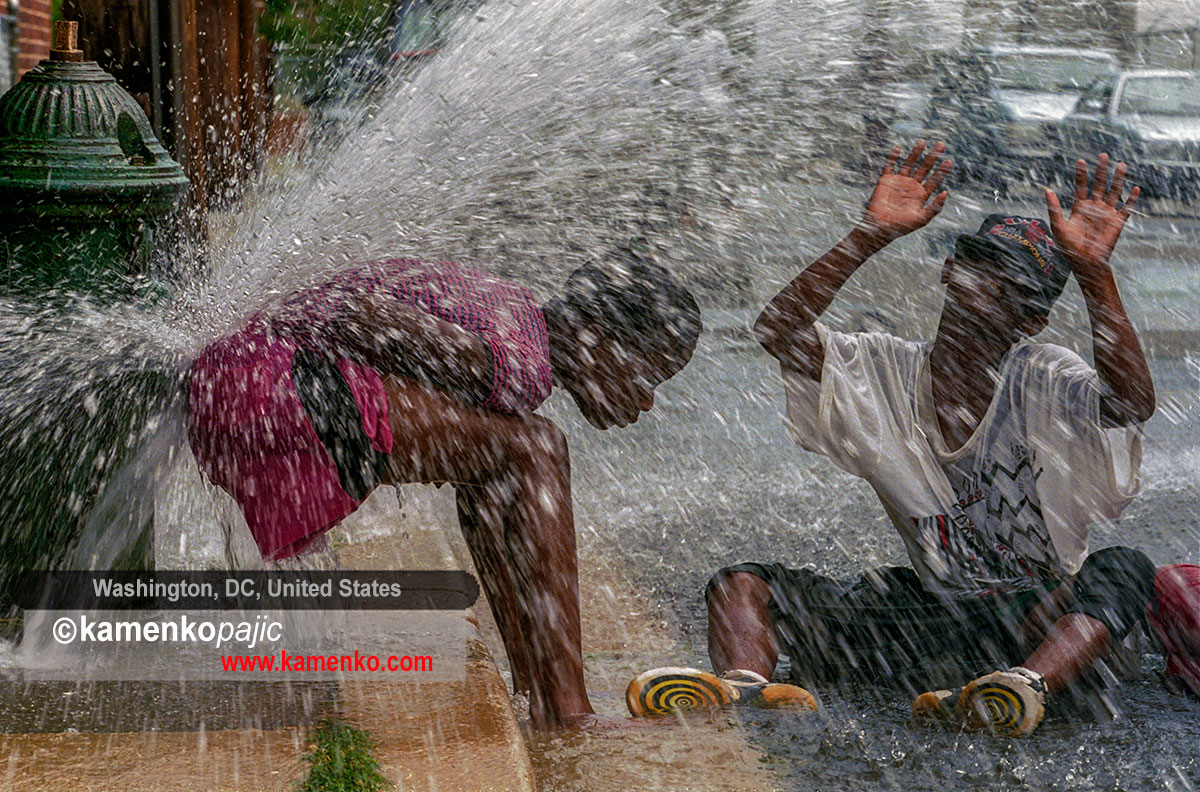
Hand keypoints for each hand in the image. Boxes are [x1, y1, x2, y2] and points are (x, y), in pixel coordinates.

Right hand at [860, 140, 952, 239]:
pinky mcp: (886, 180)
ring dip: (916, 153)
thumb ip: (935, 207)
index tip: (949, 161)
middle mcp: (911, 186)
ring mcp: (898, 182)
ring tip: (922, 142)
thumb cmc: (901, 226)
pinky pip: (890, 166)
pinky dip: (893, 157)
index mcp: (921, 194)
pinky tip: (898, 148)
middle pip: (924, 167)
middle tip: (941, 145)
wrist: (880, 227)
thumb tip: (945, 192)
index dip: (941, 171)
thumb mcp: (922, 219)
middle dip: (932, 156)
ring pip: (909, 163)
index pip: (934, 179)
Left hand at [1045, 153, 1138, 275]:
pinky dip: (1131, 199)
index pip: (1081, 187)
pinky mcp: (1117, 222)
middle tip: (1103, 156)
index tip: (1081, 161)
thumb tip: (1047, 190)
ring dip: (1117, 179)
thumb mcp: (1058, 226)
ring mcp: (1107, 213)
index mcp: (1080, 208)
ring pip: (1114, 192)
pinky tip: (1135, 188)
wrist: (1085, 262)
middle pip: (1099, 185)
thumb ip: (1054, 208)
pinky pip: (1126, 208)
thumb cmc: (1070, 247)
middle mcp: (1094, 208)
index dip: (1081, 175)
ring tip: (1120, 165)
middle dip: (1101, 171)